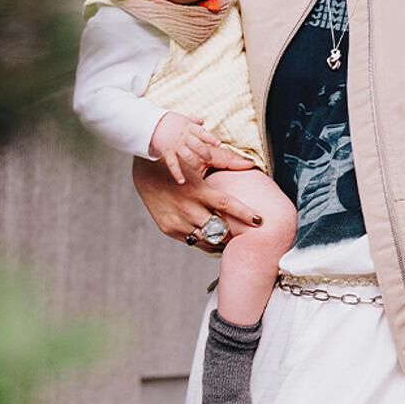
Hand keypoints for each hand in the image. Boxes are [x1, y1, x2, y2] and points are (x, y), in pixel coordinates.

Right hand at [132, 154, 262, 253]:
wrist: (144, 171)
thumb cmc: (177, 163)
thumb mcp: (199, 160)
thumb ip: (226, 161)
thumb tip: (251, 163)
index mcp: (200, 191)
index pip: (228, 206)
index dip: (245, 214)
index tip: (260, 220)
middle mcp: (189, 209)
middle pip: (220, 230)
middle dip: (234, 233)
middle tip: (245, 233)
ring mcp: (179, 222)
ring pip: (208, 240)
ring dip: (221, 240)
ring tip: (231, 238)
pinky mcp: (169, 229)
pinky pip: (193, 243)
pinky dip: (205, 242)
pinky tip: (213, 238)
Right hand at [149, 112, 222, 184]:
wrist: (151, 123)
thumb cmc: (168, 121)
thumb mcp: (182, 118)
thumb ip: (193, 121)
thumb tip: (202, 121)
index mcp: (189, 128)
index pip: (202, 133)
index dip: (211, 139)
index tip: (218, 144)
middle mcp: (184, 137)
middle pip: (198, 146)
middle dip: (205, 154)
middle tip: (209, 159)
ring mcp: (176, 145)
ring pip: (188, 156)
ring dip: (195, 164)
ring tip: (198, 169)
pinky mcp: (167, 152)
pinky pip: (173, 164)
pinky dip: (177, 173)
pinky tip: (181, 181)